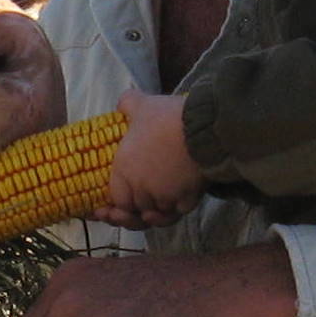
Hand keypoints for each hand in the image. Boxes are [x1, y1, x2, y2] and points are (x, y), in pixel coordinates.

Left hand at [95, 89, 203, 229]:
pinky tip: (176, 206)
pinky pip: (179, 212)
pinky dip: (176, 211)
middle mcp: (141, 188)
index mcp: (124, 170)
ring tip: (157, 211)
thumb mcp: (143, 105)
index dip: (117, 205)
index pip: (117, 198)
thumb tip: (123, 102)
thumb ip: (128, 104)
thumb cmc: (167, 117)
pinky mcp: (187, 199)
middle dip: (137, 211)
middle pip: (137, 209)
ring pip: (158, 214)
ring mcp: (165, 196)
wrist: (202, 129)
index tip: (113, 209)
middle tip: (140, 212)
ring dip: (157, 213)